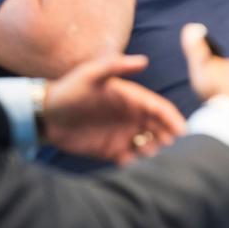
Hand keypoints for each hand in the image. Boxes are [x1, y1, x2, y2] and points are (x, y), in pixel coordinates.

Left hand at [44, 55, 185, 164]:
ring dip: (156, 151)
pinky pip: (131, 159)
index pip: (160, 109)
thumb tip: (144, 60)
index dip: (173, 119)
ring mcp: (124, 134)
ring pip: (150, 145)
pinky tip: (137, 167)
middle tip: (175, 150)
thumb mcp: (91, 74)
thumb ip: (115, 66)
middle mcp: (133, 116)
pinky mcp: (112, 150)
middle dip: (170, 138)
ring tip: (155, 158)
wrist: (45, 113)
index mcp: (134, 98)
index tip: (183, 131)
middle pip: (160, 128)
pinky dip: (138, 164)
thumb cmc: (70, 89)